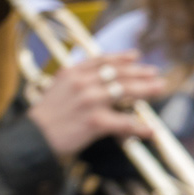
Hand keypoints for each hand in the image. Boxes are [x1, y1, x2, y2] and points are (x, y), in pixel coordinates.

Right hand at [27, 52, 166, 158]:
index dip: (121, 57)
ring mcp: (90, 100)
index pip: (102, 60)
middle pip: (118, 73)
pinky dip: (139, 127)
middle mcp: (82, 82)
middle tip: (155, 74)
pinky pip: (124, 123)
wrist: (34, 138)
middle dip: (140, 72)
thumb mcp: (58, 90)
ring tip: (160, 89)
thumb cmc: (46, 120)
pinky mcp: (95, 121)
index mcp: (72, 72)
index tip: (136, 56)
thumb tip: (95, 82)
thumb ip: (75, 83)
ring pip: (124, 91)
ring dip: (145, 90)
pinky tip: (151, 130)